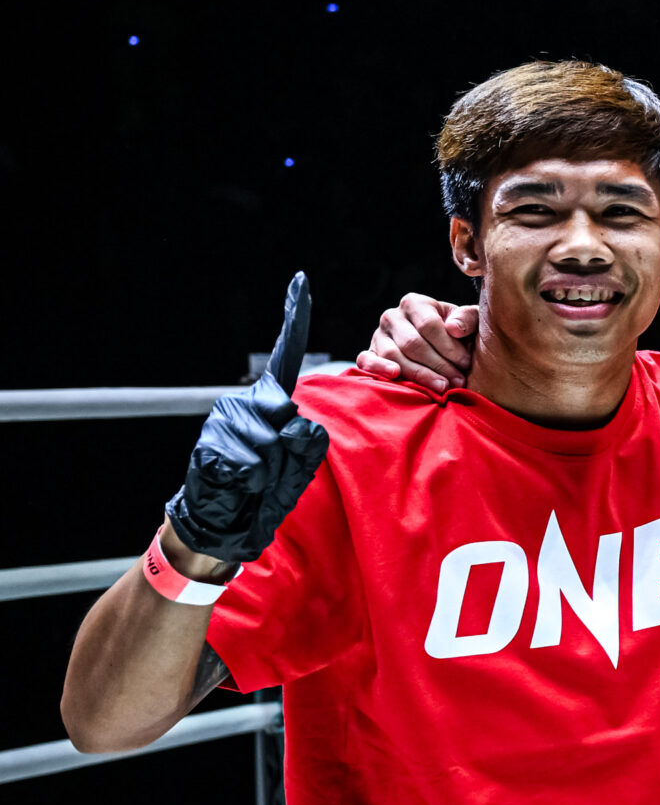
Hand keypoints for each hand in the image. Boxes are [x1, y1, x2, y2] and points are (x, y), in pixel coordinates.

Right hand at [165, 274, 330, 564]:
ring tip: (254, 483)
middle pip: (287, 415)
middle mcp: (243, 403)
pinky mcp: (210, 446)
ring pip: (270, 443)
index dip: (294, 319)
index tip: (300, 280)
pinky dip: (251, 484)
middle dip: (289, 454)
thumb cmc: (264, 494)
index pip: (286, 358)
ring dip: (272, 472)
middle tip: (272, 473)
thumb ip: (303, 441)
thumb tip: (291, 421)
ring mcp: (224, 422)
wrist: (220, 524)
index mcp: (266, 403)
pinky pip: (250, 465)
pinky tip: (238, 487)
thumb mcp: (296, 466)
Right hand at [354, 294, 476, 389]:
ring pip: (394, 355)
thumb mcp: (469, 322)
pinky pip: (366, 361)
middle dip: (439, 365)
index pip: (429, 325)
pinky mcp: (369, 353)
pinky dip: (378, 368)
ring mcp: (378, 335)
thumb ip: (468, 319)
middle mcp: (392, 316)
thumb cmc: (459, 335)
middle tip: (458, 381)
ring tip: (442, 387)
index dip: (449, 347)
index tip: (466, 363)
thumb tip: (453, 328)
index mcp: (414, 303)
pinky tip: (396, 375)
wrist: (441, 348)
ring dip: (419, 374)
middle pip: (413, 343)